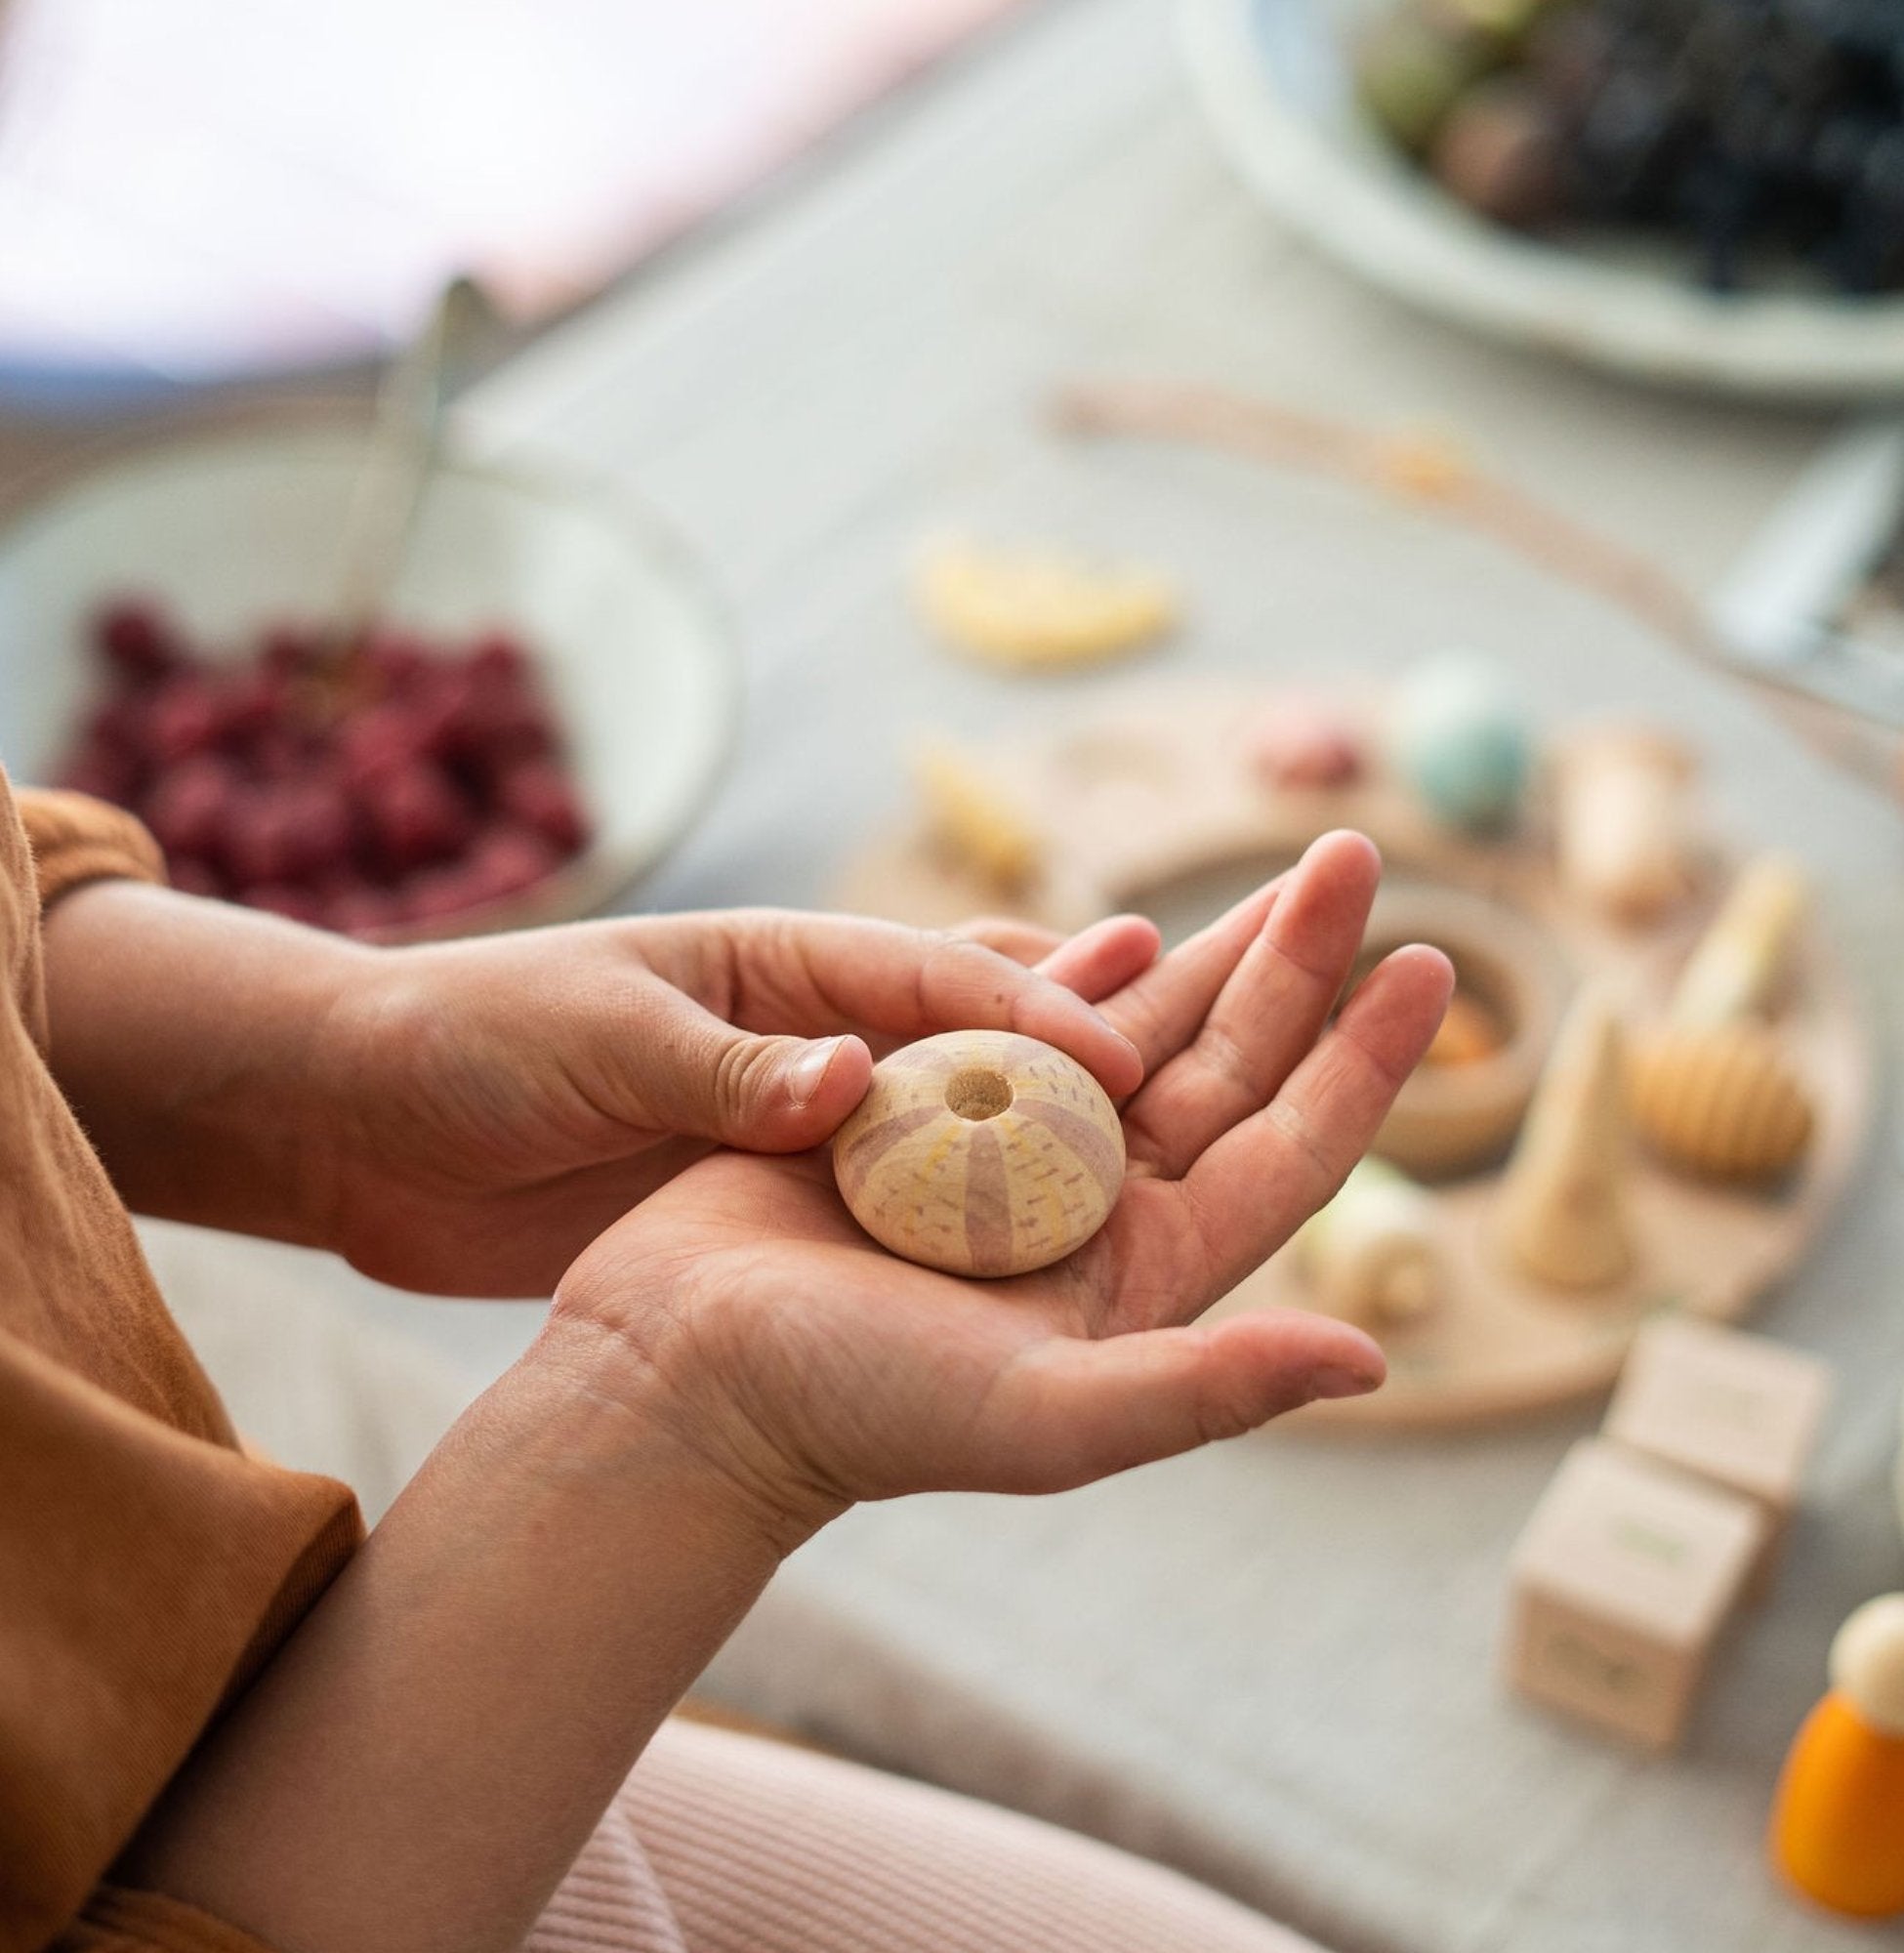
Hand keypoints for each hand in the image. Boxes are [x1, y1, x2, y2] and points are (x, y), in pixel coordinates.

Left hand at [317, 908, 1160, 1295]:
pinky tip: (1033, 1215)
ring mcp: (800, 1104)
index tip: (1131, 1059)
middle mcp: (812, 1022)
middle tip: (1222, 1019)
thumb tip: (852, 1083)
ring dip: (1050, 1109)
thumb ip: (726, 1071)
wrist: (363, 1118)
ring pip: (958, 1103)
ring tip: (1168, 1121)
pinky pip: (896, 1183)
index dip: (1041, 1011)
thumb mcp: (597, 1046)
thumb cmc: (468, 1044)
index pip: (940, 979)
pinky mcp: (770, 1181)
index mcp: (780, 960)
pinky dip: (967, 1190)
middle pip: (982, 1019)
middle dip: (1093, 1022)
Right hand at [554, 831, 1452, 1531]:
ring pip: (1134, 1029)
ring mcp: (1007, 1156)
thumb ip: (1205, 1393)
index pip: (1287, 1148)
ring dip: (1204, 950)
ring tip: (1278, 871)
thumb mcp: (1045, 1417)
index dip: (1362, 1059)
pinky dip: (1072, 967)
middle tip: (1356, 853)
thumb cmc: (855, 1409)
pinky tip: (1121, 919)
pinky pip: (1017, 1019)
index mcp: (1141, 1272)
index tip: (1429, 963)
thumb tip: (1370, 1365)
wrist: (679, 1376)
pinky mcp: (924, 1113)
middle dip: (1293, 962)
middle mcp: (1091, 1208)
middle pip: (1226, 1065)